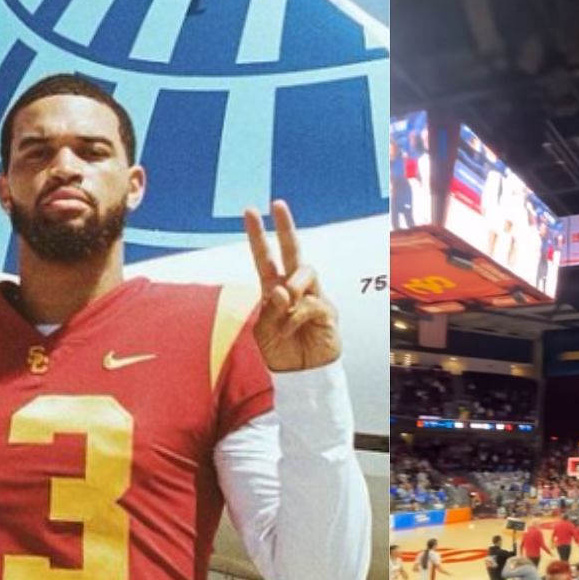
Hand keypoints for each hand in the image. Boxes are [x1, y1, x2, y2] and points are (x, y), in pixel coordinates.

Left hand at [247, 200, 339, 370]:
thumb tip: (280, 290)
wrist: (303, 375)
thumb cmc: (282, 352)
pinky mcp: (327, 311)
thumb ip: (268, 310)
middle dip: (285, 227)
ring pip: (305, 272)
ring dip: (291, 288)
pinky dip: (296, 316)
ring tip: (284, 310)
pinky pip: (311, 302)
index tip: (251, 211)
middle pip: (292, 251)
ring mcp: (313, 297)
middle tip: (278, 204)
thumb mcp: (263, 333)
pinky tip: (289, 330)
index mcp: (274, 290)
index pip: (265, 258)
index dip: (258, 235)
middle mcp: (295, 288)